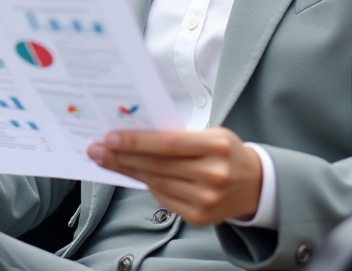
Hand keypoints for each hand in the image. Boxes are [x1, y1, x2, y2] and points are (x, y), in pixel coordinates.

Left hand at [87, 128, 262, 225]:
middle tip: (96, 149)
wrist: (255, 184)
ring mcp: (206, 199)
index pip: (167, 144)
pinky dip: (146, 185)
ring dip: (127, 171)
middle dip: (122, 157)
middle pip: (157, 165)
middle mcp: (212, 175)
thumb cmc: (227, 152)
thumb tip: (136, 136)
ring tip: (106, 160)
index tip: (110, 137)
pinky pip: (163, 198)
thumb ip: (179, 136)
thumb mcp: (212, 134)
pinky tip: (131, 174)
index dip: (136, 142)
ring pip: (156, 183)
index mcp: (216, 146)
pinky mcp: (200, 217)